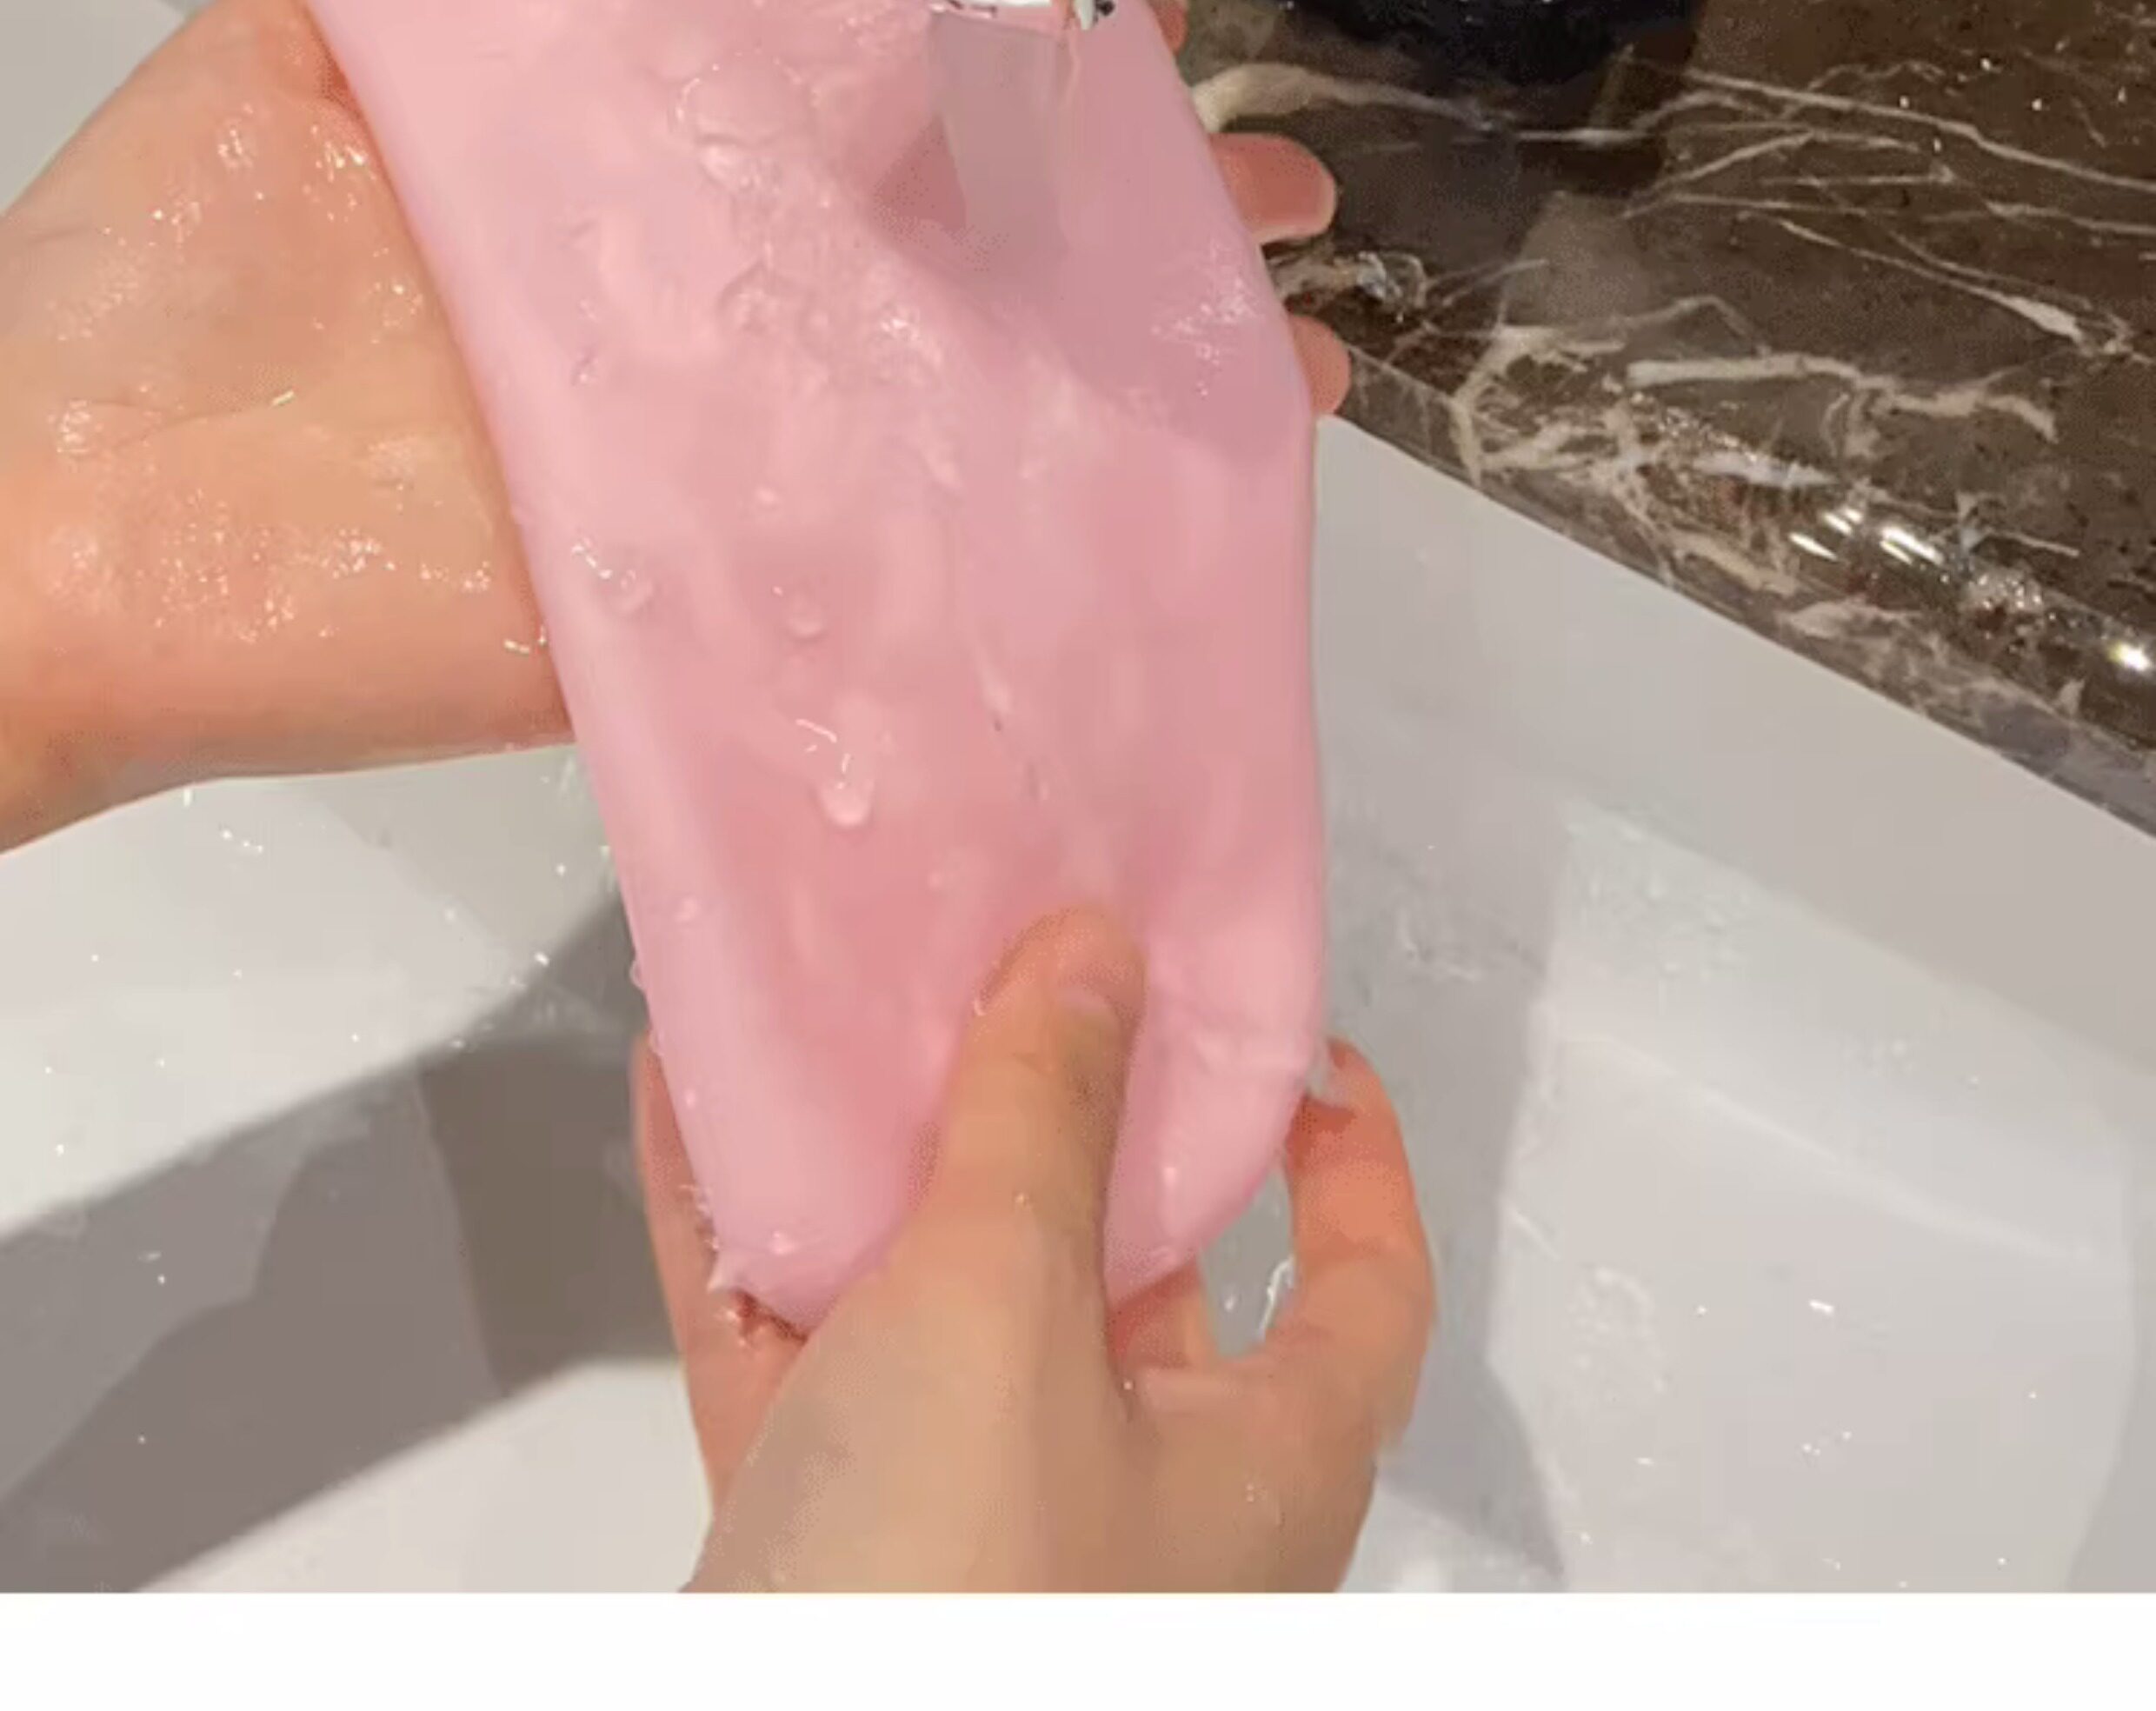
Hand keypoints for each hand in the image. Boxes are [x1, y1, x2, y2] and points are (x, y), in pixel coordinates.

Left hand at [0, 0, 1348, 845]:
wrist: (68, 546)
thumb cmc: (176, 286)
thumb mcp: (330, 63)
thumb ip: (483, 29)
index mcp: (647, 197)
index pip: (875, 117)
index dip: (1019, 74)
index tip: (1145, 40)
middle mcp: (716, 334)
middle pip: (958, 270)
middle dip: (1124, 228)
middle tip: (1265, 205)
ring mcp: (733, 480)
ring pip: (965, 426)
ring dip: (1127, 389)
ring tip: (1277, 366)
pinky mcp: (723, 616)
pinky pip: (904, 586)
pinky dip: (1042, 563)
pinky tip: (1166, 526)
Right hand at [633, 910, 1433, 1590]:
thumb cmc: (954, 1581)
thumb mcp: (1011, 1306)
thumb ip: (1048, 1120)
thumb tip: (1096, 960)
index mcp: (1257, 1453)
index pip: (1362, 1279)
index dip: (1350, 1155)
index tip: (1295, 1044)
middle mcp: (1136, 1491)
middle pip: (1132, 1267)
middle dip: (1068, 1123)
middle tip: (1020, 986)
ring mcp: (974, 1518)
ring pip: (944, 1303)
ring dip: (886, 1163)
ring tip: (849, 1022)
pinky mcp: (830, 1540)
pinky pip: (804, 1354)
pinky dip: (753, 1239)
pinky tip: (695, 1115)